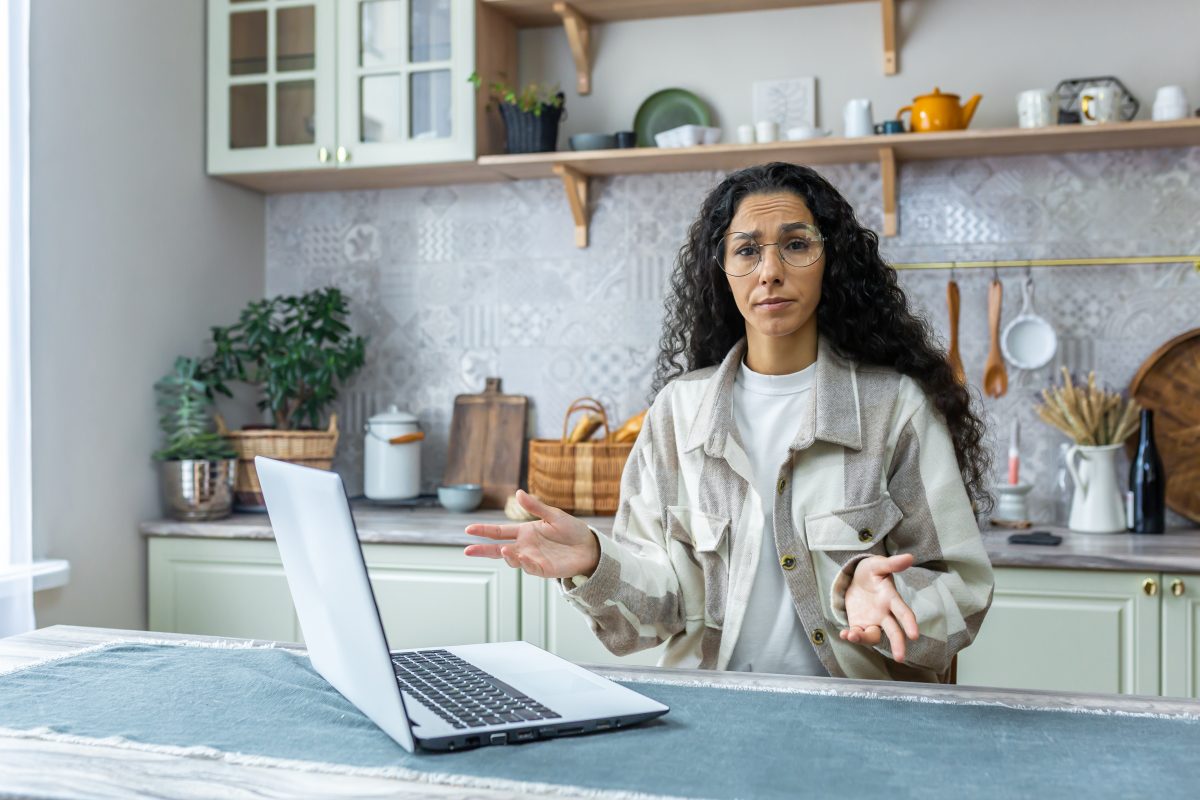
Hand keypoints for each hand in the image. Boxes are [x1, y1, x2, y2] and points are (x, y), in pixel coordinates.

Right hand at [463, 490, 599, 579]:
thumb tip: (518, 493)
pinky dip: (523, 563)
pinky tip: (520, 557)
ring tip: (501, 549)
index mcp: (525, 532)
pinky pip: (530, 568)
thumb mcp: (553, 515)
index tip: (468, 529)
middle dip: (483, 550)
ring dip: (506, 555)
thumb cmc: (572, 530)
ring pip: (512, 560)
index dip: (484, 530)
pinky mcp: (543, 569)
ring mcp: (533, 559)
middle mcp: (525, 546)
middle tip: (468, 550)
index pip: (499, 532)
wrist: (589, 546)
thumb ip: (535, 507)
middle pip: (498, 549)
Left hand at [838, 553, 919, 661]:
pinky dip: (850, 636)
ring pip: (873, 636)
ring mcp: (873, 621)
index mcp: (891, 599)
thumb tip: (910, 557)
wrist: (855, 577)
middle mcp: (885, 614)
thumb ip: (891, 564)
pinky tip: (844, 634)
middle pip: (894, 631)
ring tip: (852, 635)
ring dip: (864, 638)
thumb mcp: (878, 565)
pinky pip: (857, 634)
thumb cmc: (871, 571)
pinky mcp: (859, 624)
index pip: (903, 612)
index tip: (914, 635)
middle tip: (900, 658)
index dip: (909, 623)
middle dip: (897, 644)